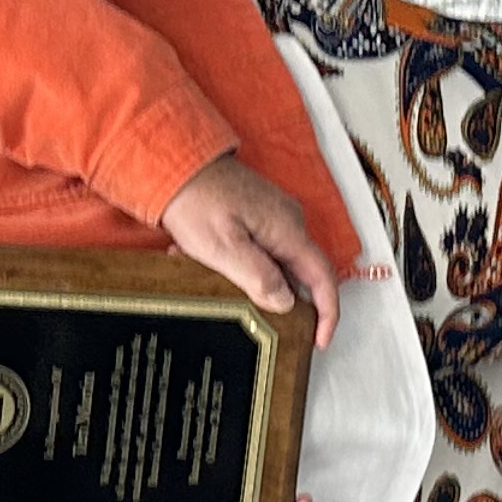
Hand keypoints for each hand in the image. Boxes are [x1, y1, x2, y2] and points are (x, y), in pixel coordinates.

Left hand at [159, 155, 340, 347]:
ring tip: (206, 274)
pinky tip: (200, 259)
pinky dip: (234, 262)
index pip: (323, 278)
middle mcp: (288, 222)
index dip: (327, 313)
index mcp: (288, 230)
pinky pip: (257, 249)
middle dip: (273, 297)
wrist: (174, 161)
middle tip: (247, 314)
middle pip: (299, 274)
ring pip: (274, 263)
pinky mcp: (256, 215)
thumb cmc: (195, 201)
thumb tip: (286, 304)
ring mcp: (273, 217)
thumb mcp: (223, 248)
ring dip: (245, 278)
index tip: (319, 340)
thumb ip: (259, 277)